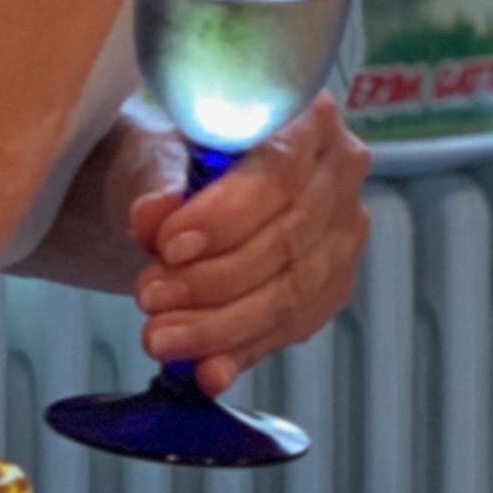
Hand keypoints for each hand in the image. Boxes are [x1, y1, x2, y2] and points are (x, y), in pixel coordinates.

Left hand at [129, 96, 371, 390]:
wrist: (184, 201)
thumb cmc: (178, 165)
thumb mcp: (155, 159)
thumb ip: (158, 184)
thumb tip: (153, 215)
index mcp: (308, 120)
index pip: (279, 173)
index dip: (227, 217)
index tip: (168, 245)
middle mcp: (341, 174)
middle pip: (288, 240)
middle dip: (212, 279)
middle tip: (149, 295)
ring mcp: (344, 235)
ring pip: (291, 292)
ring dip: (220, 325)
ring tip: (160, 337)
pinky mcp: (332, 287)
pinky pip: (291, 329)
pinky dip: (242, 352)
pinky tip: (206, 371)